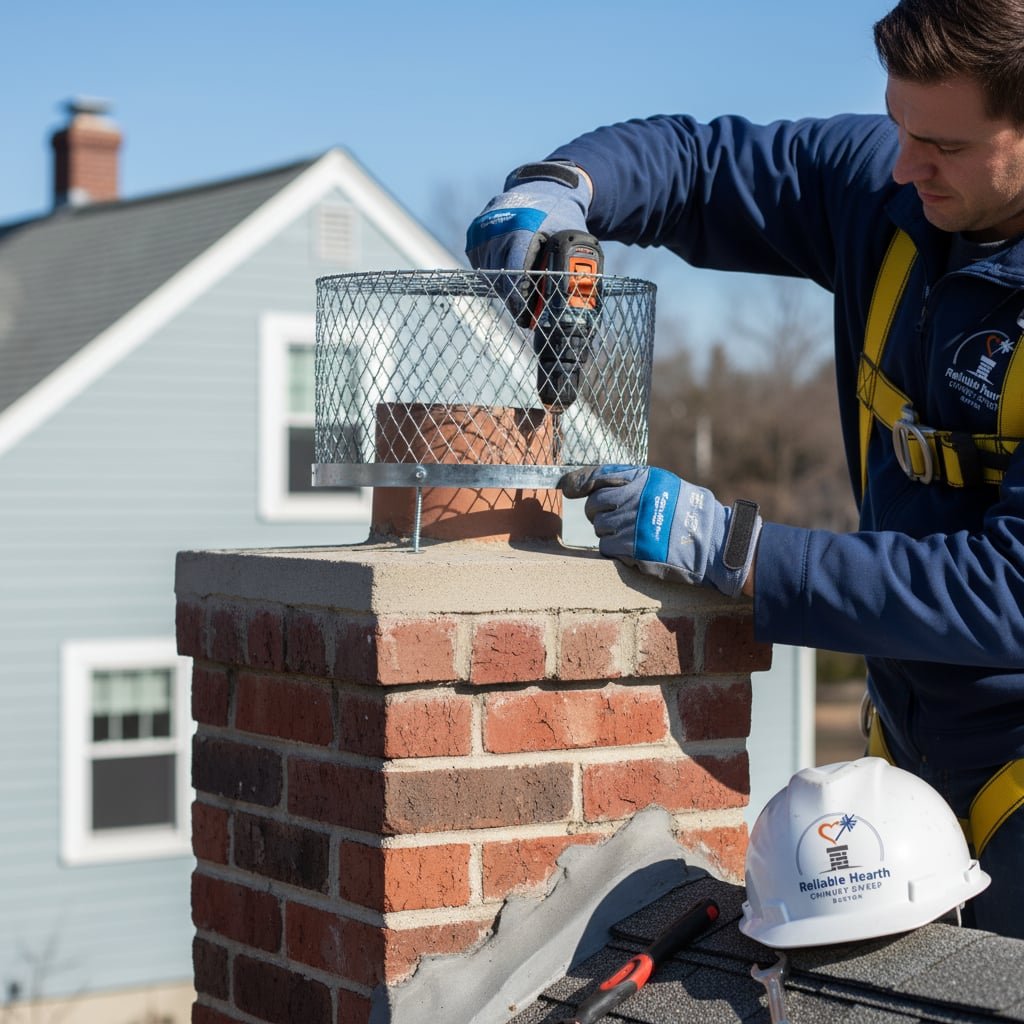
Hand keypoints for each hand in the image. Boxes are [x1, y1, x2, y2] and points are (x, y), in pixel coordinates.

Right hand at [465, 161, 590, 315]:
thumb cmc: (560, 216)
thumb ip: (568, 267)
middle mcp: (496, 228)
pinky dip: (494, 269)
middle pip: (500, 280)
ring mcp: (482, 229)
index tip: (526, 317)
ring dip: (504, 282)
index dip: (519, 301)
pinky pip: (480, 264)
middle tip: (527, 305)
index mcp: (520, 231)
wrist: (542, 186)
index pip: (513, 277)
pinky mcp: (474, 232)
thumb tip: (567, 303)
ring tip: (522, 277)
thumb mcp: (571, 238)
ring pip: (489, 274)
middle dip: (514, 295)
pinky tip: (509, 259)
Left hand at [561, 465, 761, 597]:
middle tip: (616, 518)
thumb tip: (593, 484)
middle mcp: (634, 498)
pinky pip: (607, 547)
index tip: (568, 487)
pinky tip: (632, 547)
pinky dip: (615, 548)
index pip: (598, 476)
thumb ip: (631, 481)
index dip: (578, 482)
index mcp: (641, 479)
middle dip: (599, 513)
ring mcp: (632, 524)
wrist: (711, 541)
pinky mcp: (633, 548)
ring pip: (599, 528)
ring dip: (609, 532)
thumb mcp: (663, 484)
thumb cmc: (688, 512)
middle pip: (594, 506)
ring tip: (632, 533)